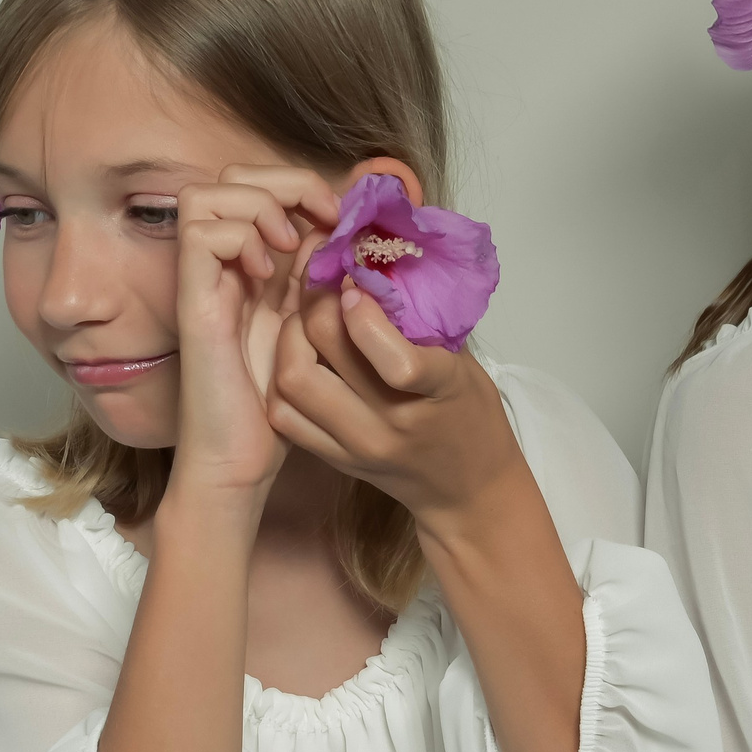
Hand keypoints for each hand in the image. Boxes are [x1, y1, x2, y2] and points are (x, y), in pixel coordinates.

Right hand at [167, 165, 343, 510]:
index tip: (340, 215)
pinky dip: (239, 238)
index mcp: (253, 266)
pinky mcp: (194, 303)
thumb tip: (336, 228)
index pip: (258, 183)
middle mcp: (222, 266)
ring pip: (205, 194)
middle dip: (281, 181)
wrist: (240, 457)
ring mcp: (203, 282)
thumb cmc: (275, 402)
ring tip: (288, 245)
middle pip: (230, 176)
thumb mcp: (311, 326)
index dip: (300, 183)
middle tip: (319, 217)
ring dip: (256, 205)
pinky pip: (200, 234)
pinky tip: (266, 273)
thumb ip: (317, 278)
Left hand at [267, 277, 528, 530]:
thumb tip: (373, 261)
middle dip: (315, 304)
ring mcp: (356, 446)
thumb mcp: (462, 363)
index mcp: (437, 394)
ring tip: (306, 317)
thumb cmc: (470, 414)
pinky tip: (297, 355)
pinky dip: (281, 376)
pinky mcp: (333, 459)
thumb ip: (421, 321)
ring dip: (289, 338)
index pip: (394, 360)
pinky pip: (284, 413)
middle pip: (324, 355)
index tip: (356, 282)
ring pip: (291, 382)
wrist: (467, 490)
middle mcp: (390, 425)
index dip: (363, 313)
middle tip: (322, 282)